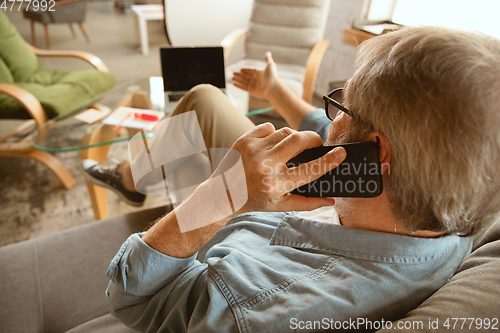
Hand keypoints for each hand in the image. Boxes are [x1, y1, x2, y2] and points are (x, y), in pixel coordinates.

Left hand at [229, 123, 346, 212]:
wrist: (221, 194)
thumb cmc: (254, 200)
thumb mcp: (280, 205)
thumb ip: (307, 203)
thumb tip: (332, 201)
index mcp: (277, 184)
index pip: (310, 170)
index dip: (329, 160)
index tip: (340, 152)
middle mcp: (265, 166)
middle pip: (299, 140)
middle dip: (313, 138)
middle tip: (316, 143)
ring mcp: (253, 150)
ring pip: (285, 132)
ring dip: (293, 138)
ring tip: (290, 148)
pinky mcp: (244, 140)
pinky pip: (268, 127)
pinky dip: (274, 134)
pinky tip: (271, 145)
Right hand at [232, 52, 279, 99]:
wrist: (273, 88)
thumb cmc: (273, 77)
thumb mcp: (270, 65)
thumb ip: (267, 59)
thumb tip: (268, 53)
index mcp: (259, 73)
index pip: (250, 71)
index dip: (245, 70)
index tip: (240, 69)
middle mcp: (256, 79)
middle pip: (246, 76)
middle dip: (239, 75)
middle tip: (233, 73)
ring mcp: (253, 85)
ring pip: (243, 81)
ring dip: (237, 79)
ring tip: (232, 78)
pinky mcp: (251, 90)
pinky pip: (243, 87)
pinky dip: (238, 86)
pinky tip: (234, 84)